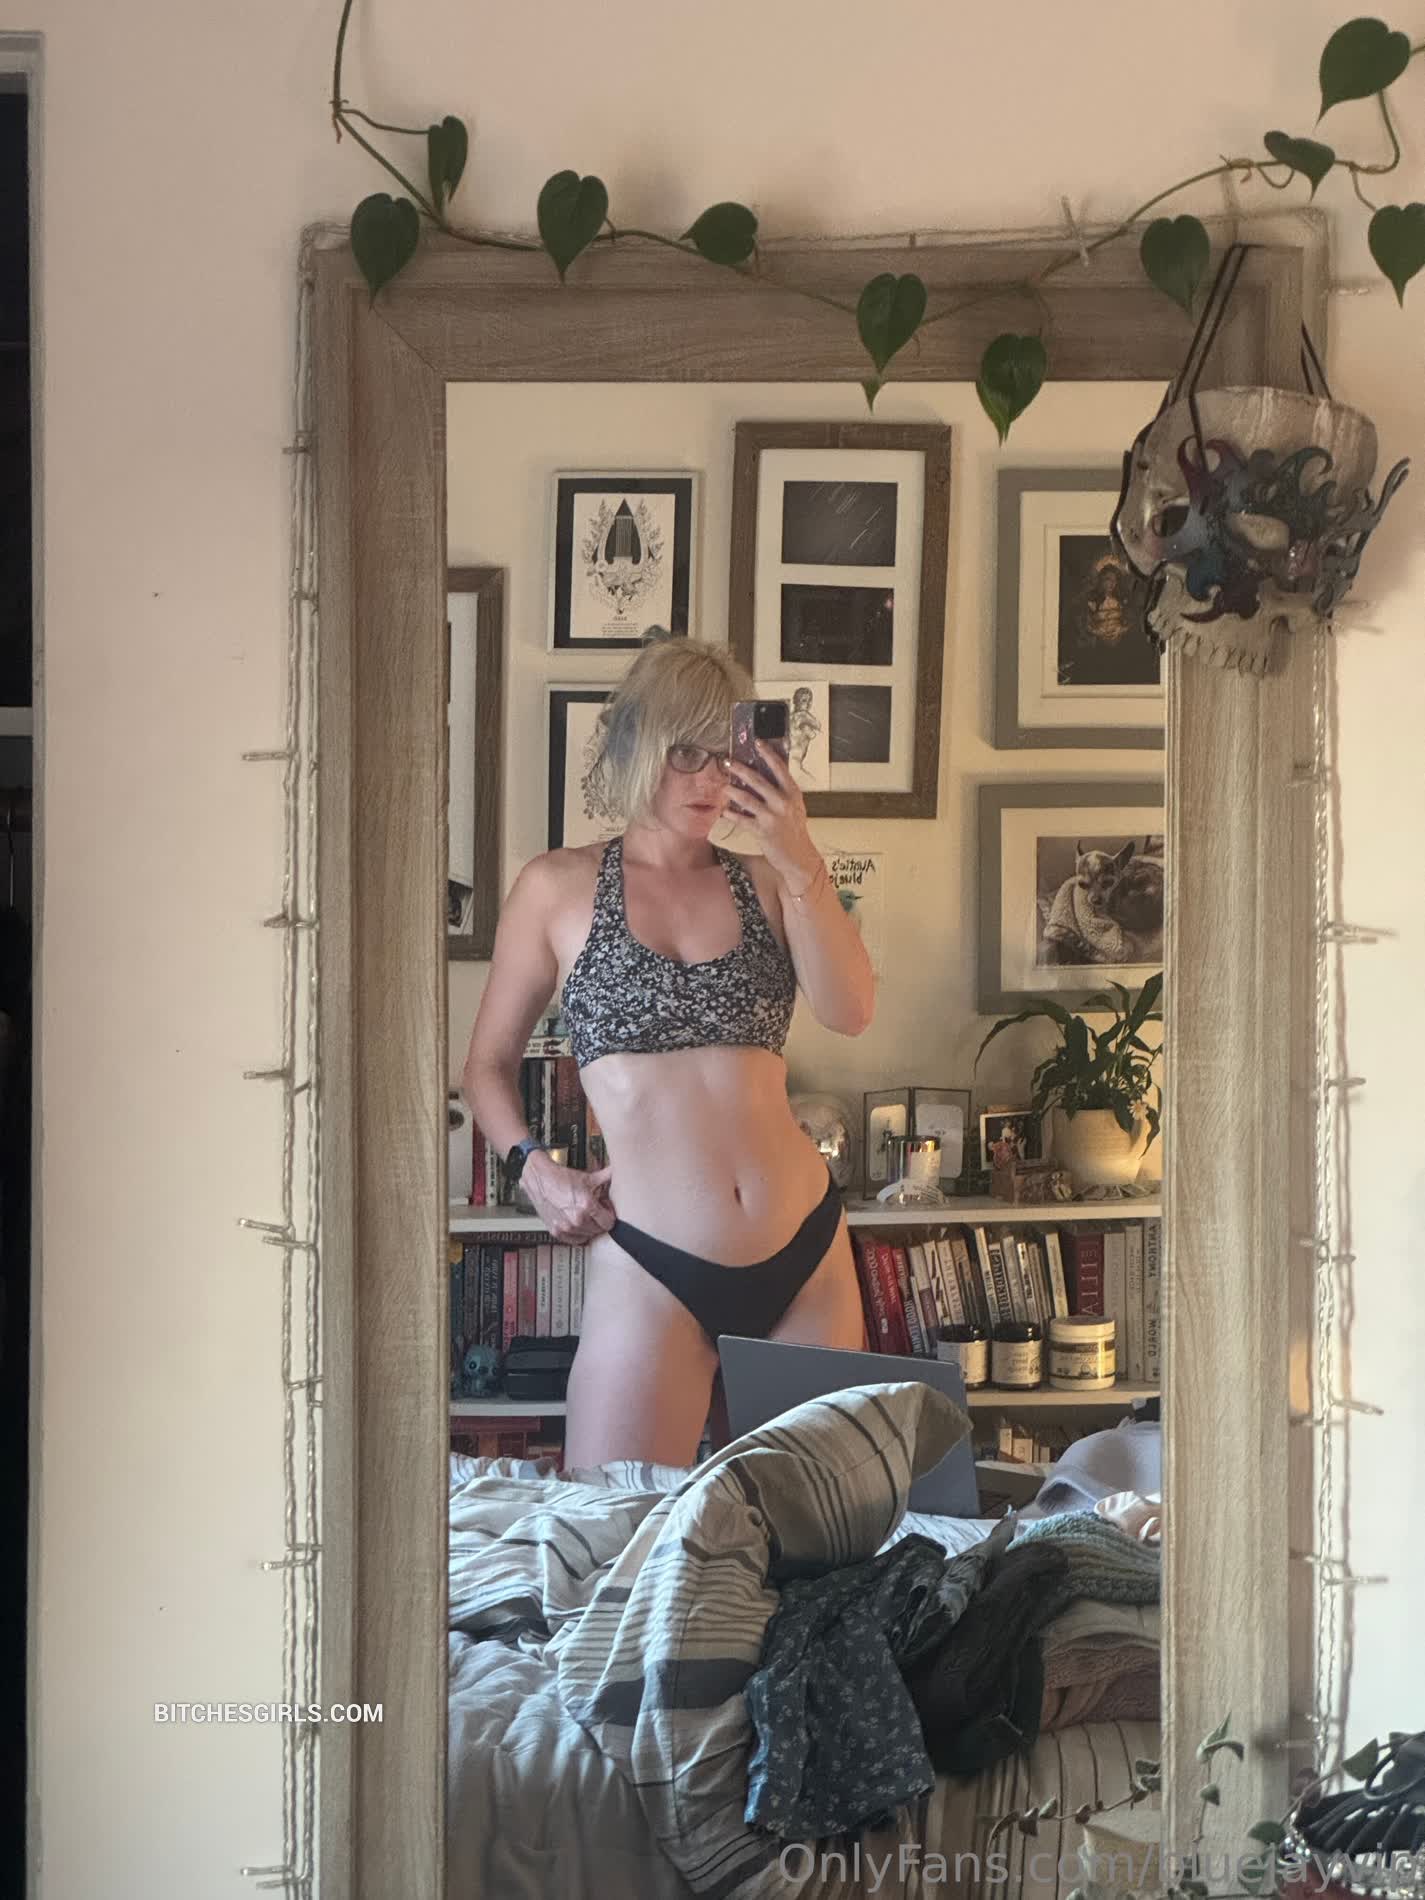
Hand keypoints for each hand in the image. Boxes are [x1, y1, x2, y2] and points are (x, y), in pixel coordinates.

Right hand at [519, 1154, 614, 1243]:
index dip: (609, 1214)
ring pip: (587, 1236)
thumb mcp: (588, 1177)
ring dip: (588, 1227)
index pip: (609, 1223)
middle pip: (599, 1230)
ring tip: (584, 1214)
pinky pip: (574, 1240)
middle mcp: (576, 1219)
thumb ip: (607, 1177)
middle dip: (599, 1220)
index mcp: (586, 1205)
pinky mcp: (556, 1231)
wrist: (540, 1179)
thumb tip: (621, 1171)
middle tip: (594, 1209)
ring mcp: (566, 1227)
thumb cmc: (562, 1178)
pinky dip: (577, 1233)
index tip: (605, 1208)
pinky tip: (576, 1222)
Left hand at [724, 741, 818, 885]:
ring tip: (724, 787)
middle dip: (740, 769)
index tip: (758, 742)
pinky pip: (742, 819)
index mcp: (793, 793)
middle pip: (758, 780)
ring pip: (747, 799)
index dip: (768, 754)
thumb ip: (783, 791)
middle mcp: (783, 802)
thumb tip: (768, 772)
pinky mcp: (762, 831)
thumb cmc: (795, 830)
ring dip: (732, 792)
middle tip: (728, 762)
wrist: (799, 857)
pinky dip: (731, 815)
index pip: (780, 768)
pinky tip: (724, 812)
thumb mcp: (795, 806)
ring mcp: (772, 817)